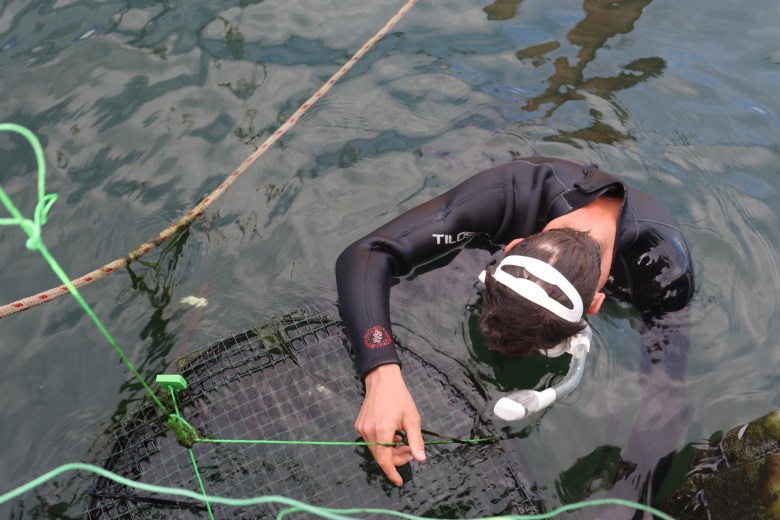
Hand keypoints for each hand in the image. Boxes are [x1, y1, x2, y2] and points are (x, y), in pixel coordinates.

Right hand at [356, 364, 425, 485]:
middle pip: (381, 457)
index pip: (385, 460)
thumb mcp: (412, 418)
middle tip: (410, 451)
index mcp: (382, 431)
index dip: (392, 473)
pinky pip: (371, 442)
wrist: (382, 380)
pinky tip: (392, 434)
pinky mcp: (360, 426)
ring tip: (402, 439)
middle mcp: (369, 432)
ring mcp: (362, 429)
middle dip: (396, 458)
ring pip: (376, 450)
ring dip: (390, 450)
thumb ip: (415, 440)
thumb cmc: (400, 397)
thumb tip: (421, 459)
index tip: (400, 482)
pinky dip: (382, 443)